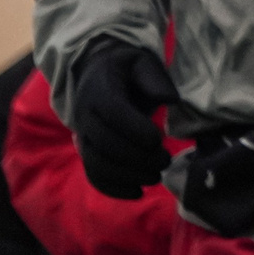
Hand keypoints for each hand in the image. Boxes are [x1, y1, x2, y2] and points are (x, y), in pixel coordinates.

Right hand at [72, 42, 174, 199]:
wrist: (95, 74)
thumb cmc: (126, 68)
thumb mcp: (142, 62)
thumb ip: (155, 78)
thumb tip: (170, 99)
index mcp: (99, 91)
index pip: (113, 113)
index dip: (135, 130)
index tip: (158, 140)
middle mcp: (85, 117)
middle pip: (106, 144)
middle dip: (137, 158)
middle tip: (165, 161)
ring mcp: (82, 138)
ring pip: (98, 164)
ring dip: (127, 176)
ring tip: (155, 177)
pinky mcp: (86, 153)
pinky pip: (93, 175)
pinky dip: (113, 188)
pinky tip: (137, 192)